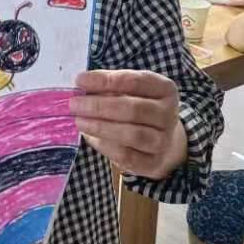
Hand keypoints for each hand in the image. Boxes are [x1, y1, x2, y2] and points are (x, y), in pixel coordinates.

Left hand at [68, 70, 187, 179]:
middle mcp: (169, 114)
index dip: (106, 80)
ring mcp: (164, 140)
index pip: (135, 81)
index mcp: (165, 89)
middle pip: (133, 109)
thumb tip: (82, 86)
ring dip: (101, 127)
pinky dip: (106, 146)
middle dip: (100, 106)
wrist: (161, 140)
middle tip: (75, 104)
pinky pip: (128, 156)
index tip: (80, 80)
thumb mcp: (131, 91)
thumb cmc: (139, 107)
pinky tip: (90, 137)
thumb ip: (110, 87)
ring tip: (79, 121)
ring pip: (132, 134)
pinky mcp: (154, 162)